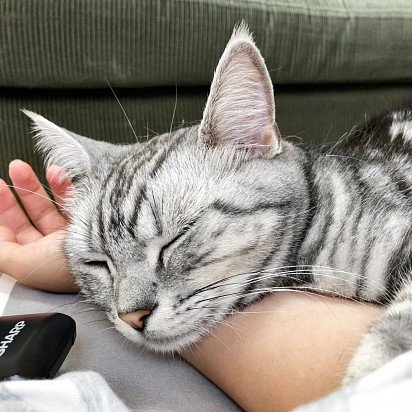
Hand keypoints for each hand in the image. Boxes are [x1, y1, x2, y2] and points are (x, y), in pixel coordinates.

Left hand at [0, 160, 78, 292]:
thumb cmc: (67, 267)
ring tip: (20, 168)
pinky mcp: (89, 217)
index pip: (12, 238)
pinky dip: (61, 184)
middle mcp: (54, 247)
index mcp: (37, 261)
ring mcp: (72, 231)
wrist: (108, 258)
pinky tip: (54, 173)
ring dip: (32, 185)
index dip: (2, 217)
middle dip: (11, 199)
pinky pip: (72, 198)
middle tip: (1, 181)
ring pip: (48, 205)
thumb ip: (2, 252)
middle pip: (27, 219)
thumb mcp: (21, 264)